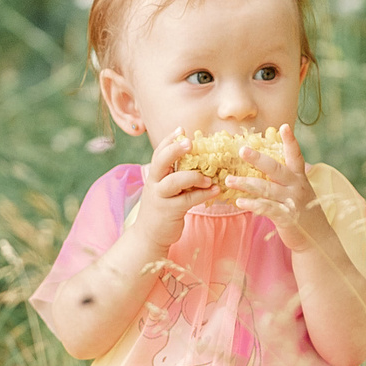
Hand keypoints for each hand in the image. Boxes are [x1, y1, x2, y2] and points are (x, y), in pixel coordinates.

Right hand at [132, 133, 220, 252]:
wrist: (149, 236)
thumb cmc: (162, 209)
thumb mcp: (165, 189)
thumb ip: (175, 176)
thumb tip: (199, 161)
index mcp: (155, 176)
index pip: (159, 153)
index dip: (169, 140)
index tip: (181, 129)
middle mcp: (155, 184)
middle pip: (161, 161)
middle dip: (175, 150)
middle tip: (189, 143)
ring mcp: (161, 198)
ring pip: (174, 181)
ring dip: (193, 176)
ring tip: (209, 178)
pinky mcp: (170, 211)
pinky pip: (188, 199)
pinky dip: (203, 194)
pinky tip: (216, 191)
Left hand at [223, 124, 318, 243]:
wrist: (318, 238)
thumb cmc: (304, 211)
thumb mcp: (299, 191)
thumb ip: (285, 179)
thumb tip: (266, 165)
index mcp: (300, 177)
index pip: (295, 156)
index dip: (290, 141)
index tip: (284, 126)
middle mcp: (297, 186)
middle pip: (275, 169)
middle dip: (258, 159)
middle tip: (242, 150)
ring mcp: (292, 202)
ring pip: (266, 189)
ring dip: (245, 184)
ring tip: (229, 180)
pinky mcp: (286, 217)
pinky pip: (266, 208)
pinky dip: (252, 204)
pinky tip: (239, 202)